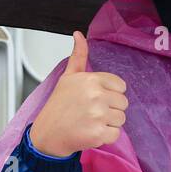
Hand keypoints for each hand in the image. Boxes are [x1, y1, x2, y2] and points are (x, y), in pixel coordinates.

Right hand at [29, 31, 128, 157]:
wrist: (48, 134)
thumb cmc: (58, 106)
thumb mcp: (68, 77)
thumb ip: (78, 56)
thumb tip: (78, 34)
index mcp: (91, 79)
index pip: (120, 86)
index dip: (110, 93)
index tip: (95, 99)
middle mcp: (96, 95)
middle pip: (123, 103)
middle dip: (110, 109)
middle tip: (91, 112)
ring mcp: (98, 115)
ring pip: (121, 119)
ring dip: (108, 123)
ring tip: (90, 122)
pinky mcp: (99, 133)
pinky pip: (116, 134)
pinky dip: (105, 136)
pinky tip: (91, 132)